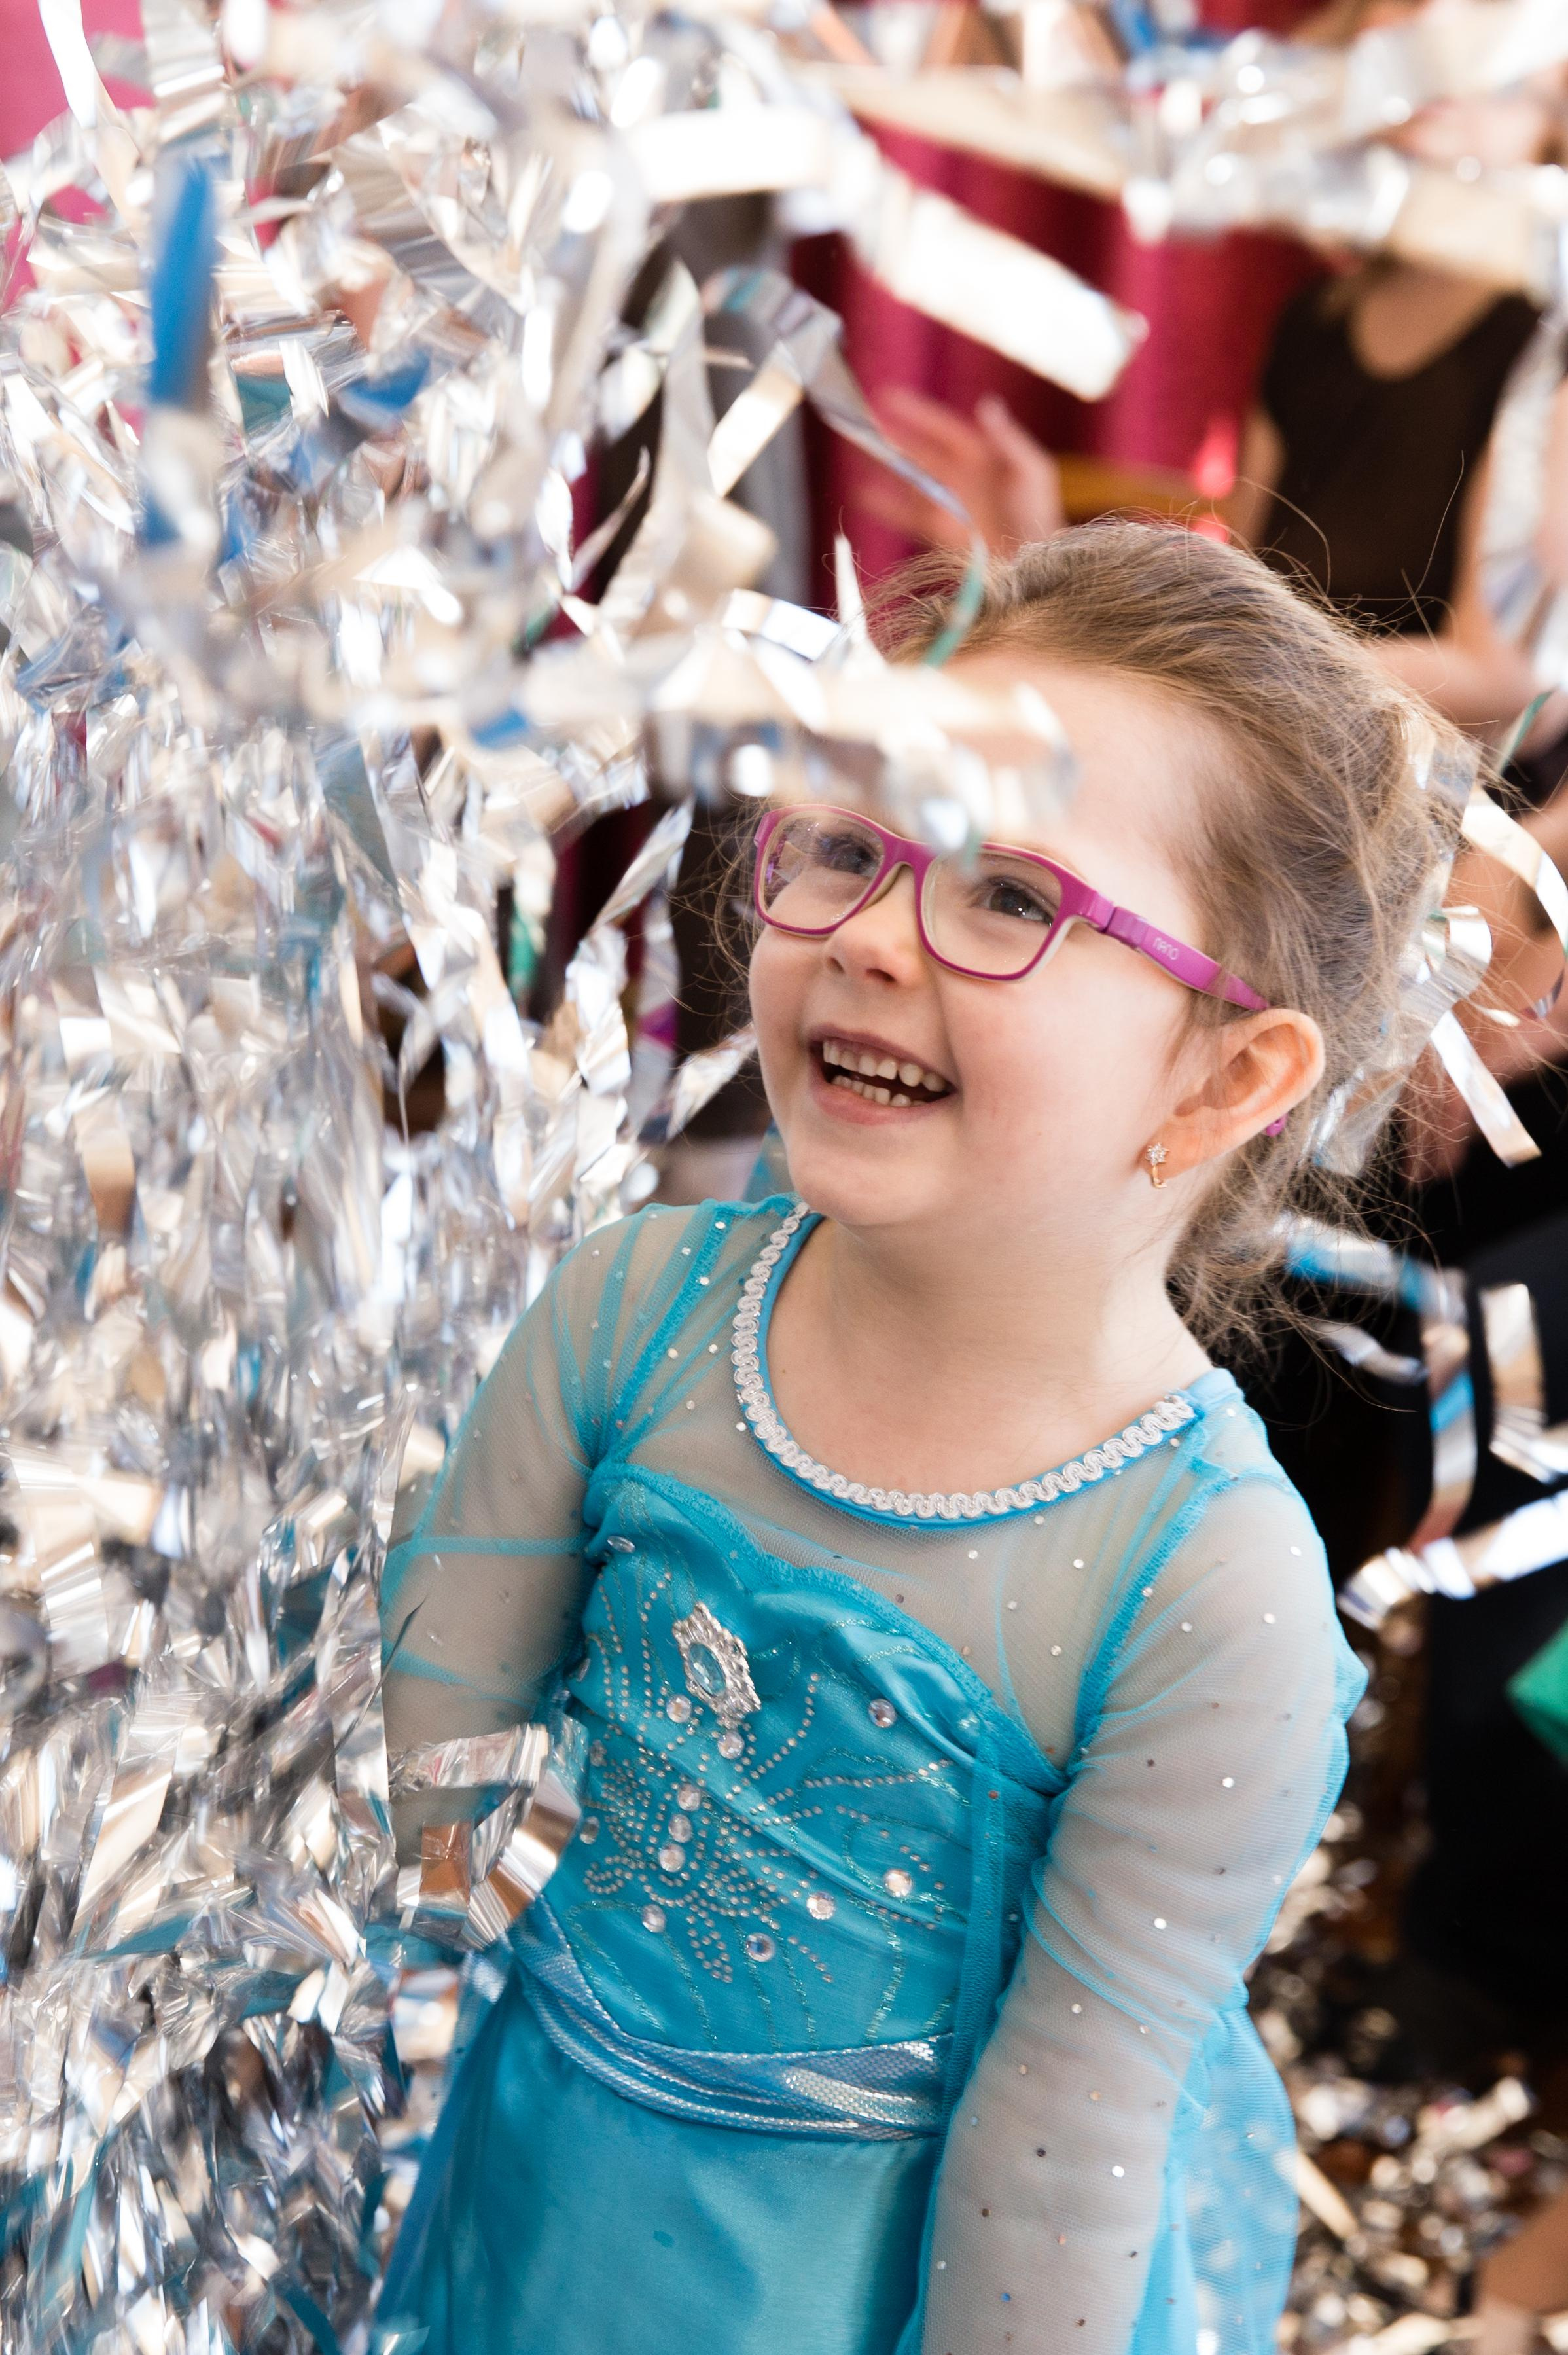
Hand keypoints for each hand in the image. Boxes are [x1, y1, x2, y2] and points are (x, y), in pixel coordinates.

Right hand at [865, 388, 1063, 553]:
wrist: (1034, 563)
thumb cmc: (1040, 517)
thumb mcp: (1032, 471)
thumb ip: (1008, 439)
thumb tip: (986, 404)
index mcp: (981, 457)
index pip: (943, 429)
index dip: (917, 413)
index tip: (888, 398)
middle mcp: (961, 478)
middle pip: (919, 452)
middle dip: (892, 437)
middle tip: (861, 420)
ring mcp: (949, 504)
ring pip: (910, 479)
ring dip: (886, 466)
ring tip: (859, 449)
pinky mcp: (940, 531)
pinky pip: (908, 514)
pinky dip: (888, 505)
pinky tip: (866, 494)